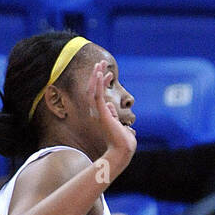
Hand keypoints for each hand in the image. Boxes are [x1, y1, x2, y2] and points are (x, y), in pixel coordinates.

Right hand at [88, 60, 135, 183]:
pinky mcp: (101, 113)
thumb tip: (110, 106)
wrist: (122, 152)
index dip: (101, 83)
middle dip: (96, 75)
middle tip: (101, 62)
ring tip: (100, 64)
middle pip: (92, 89)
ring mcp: (98, 113)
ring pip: (93, 90)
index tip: (109, 74)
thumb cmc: (122, 142)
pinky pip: (97, 95)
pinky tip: (99, 73)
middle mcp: (96, 112)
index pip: (98, 95)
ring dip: (96, 76)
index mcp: (100, 114)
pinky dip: (97, 83)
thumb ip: (112, 115)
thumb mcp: (117, 125)